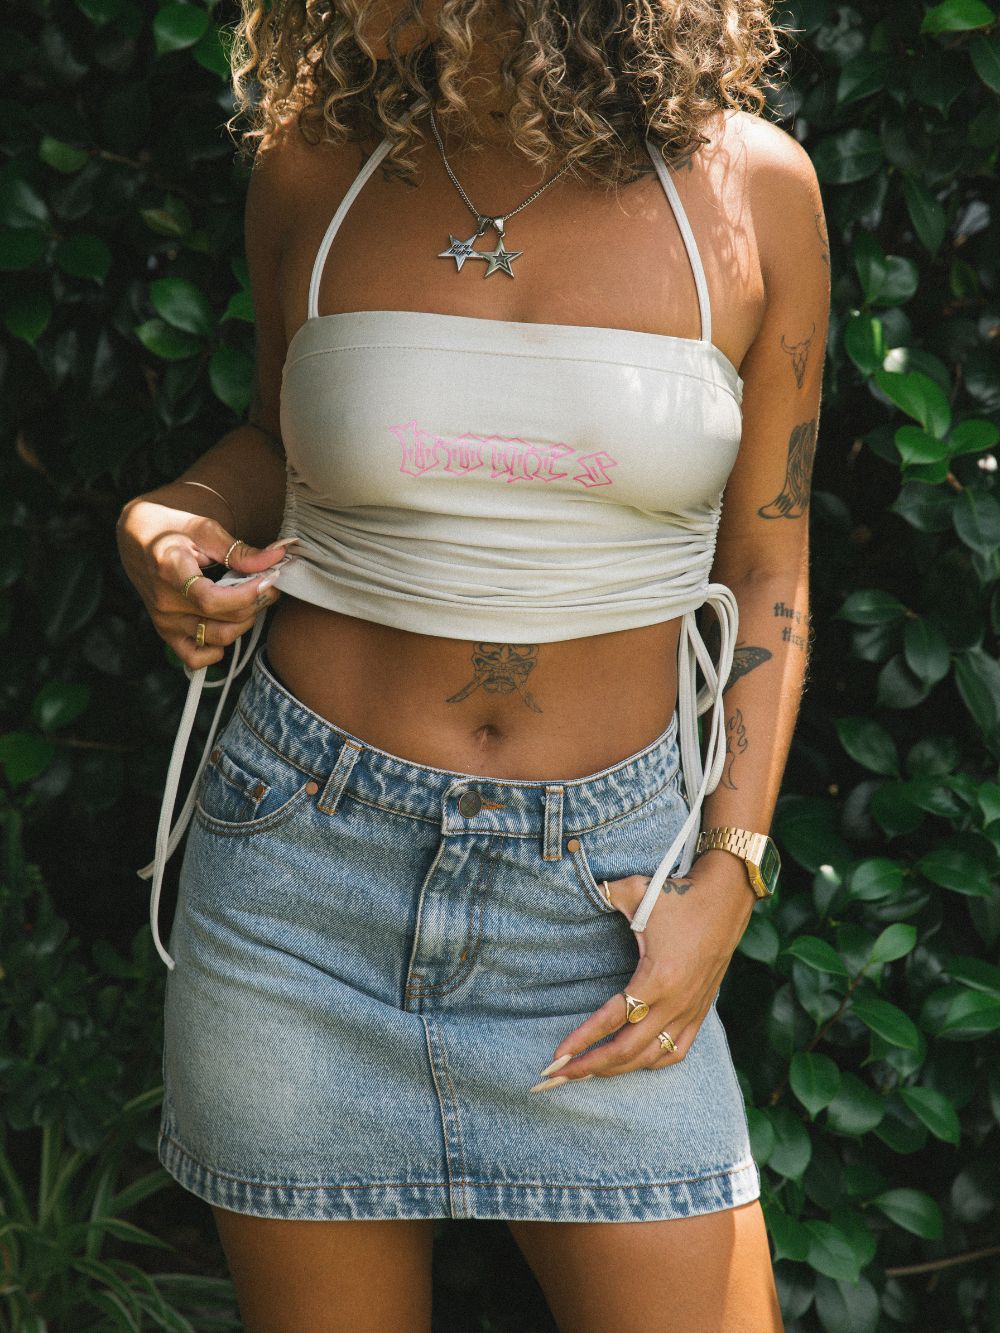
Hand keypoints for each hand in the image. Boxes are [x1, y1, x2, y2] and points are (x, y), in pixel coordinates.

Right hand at [116, 496, 291, 669]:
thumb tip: (276, 558)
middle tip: (267, 583)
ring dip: (244, 622)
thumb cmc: (170, 529)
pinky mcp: (166, 632)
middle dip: (256, 603)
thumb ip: (240, 551)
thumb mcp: (204, 530)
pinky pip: (195, 658)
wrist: (135, 538)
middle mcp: (166, 602)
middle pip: (224, 619)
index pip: (212, 600)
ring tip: (250, 600)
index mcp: (171, 571)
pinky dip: (217, 649)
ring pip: (219, 639)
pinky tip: (226, 625)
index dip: (247, 595)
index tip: (268, 579)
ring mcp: (165, 621)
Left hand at [533, 852, 753, 1086]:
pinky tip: (632, 1062)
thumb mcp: (636, 892)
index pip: (612, 1019)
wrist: (727, 899)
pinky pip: (677, 1050)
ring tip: (587, 1073)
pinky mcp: (701, 1011)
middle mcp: (676, 1002)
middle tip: (558, 1075)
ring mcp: (690, 1010)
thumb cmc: (680, 896)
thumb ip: (604, 895)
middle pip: (628, 1049)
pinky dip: (652, 1062)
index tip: (557, 1054)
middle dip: (590, 1066)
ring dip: (617, 1069)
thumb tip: (582, 891)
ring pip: (651, 1056)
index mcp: (658, 977)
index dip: (582, 1039)